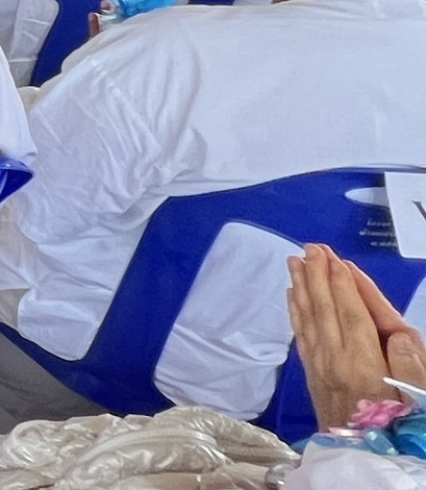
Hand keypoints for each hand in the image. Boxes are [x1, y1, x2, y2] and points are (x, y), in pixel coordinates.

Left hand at [291, 245, 425, 428]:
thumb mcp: (416, 395)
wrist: (363, 458)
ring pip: (307, 317)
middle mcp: (335, 359)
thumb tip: (397, 332)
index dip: (342, 283)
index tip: (334, 257)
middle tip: (310, 247)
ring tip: (295, 261)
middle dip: (318, 275)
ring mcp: (319, 367)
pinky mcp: (311, 375)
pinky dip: (295, 311)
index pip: (351, 312)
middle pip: (324, 308)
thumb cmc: (399, 426)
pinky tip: (292, 296)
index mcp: (364, 361)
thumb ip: (408, 363)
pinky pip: (301, 335)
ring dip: (302, 287)